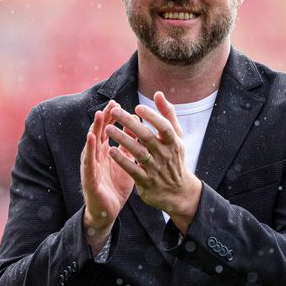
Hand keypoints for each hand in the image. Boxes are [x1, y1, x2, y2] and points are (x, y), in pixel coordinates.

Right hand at [81, 100, 134, 252]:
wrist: (108, 211)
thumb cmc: (115, 185)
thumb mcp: (126, 162)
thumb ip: (129, 145)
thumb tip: (136, 126)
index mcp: (105, 152)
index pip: (107, 131)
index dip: (111, 117)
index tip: (117, 103)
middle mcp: (96, 156)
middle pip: (98, 133)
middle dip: (103, 118)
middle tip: (110, 103)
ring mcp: (90, 167)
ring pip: (91, 145)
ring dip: (94, 129)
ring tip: (99, 115)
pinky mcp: (88, 179)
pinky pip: (88, 162)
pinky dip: (89, 149)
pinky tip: (91, 139)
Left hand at [105, 91, 201, 232]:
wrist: (177, 191)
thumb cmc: (174, 157)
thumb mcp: (176, 137)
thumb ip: (168, 114)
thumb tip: (158, 94)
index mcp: (173, 142)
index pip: (164, 127)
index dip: (152, 117)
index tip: (137, 108)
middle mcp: (165, 154)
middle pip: (147, 137)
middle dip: (130, 123)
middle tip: (115, 112)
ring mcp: (156, 168)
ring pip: (137, 152)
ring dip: (122, 139)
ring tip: (108, 129)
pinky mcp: (146, 182)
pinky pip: (132, 169)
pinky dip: (121, 160)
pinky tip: (110, 150)